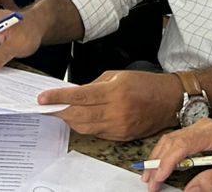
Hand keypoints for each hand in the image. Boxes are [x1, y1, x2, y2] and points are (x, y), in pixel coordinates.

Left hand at [37, 70, 179, 141]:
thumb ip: (94, 85)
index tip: (43, 99)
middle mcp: (116, 111)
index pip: (79, 97)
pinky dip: (85, 127)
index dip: (58, 98)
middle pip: (78, 115)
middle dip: (60, 111)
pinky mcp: (122, 136)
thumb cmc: (145, 83)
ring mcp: (119, 126)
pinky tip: (80, 119)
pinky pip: (97, 133)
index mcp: (114, 91)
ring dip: (70, 120)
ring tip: (62, 112)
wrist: (169, 100)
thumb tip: (75, 94)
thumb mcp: (118, 75)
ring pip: (85, 127)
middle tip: (47, 107)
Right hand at [142, 120, 211, 191]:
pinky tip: (162, 167)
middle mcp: (203, 126)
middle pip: (171, 141)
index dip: (166, 164)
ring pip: (170, 139)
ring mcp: (200, 127)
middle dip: (156, 163)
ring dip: (158, 158)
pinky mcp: (198, 132)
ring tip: (151, 177)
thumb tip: (189, 191)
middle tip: (148, 183)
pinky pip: (176, 140)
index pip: (181, 146)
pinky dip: (165, 153)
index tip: (157, 181)